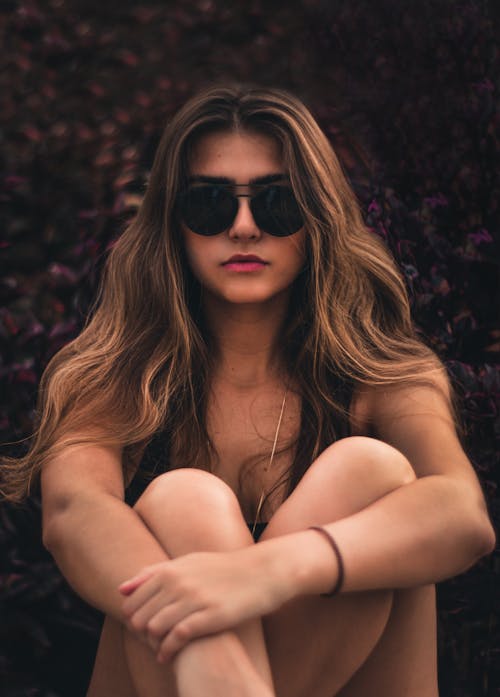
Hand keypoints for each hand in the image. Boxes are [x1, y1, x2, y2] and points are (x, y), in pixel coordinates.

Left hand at [118, 544, 294, 661]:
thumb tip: (122, 589)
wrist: (260, 572)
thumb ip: (153, 574)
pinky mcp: (210, 616)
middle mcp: (178, 583)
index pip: (132, 601)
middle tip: (148, 643)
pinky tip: (167, 657)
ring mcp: (194, 599)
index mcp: (170, 570)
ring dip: (152, 644)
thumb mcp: (187, 563)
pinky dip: (167, 651)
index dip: (132, 618)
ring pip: (155, 628)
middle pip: (140, 616)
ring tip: (158, 649)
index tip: (140, 627)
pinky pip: (177, 637)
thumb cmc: (221, 569)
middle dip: (139, 634)